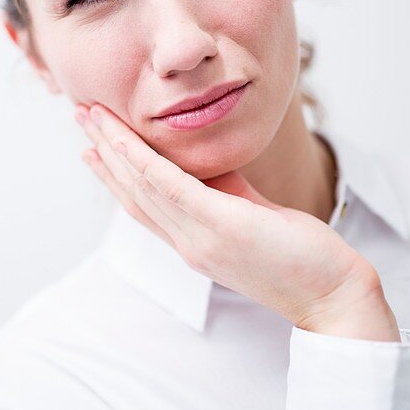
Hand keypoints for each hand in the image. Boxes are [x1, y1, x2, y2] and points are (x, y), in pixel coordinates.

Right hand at [75, 103, 399, 341]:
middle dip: (102, 151)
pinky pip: (170, 187)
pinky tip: (124, 140)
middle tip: (79, 116)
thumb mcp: (251, 215)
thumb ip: (225, 190)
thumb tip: (207, 163)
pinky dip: (142, 161)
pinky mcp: (220, 227)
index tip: (89, 148)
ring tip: (90, 115)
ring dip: (111, 147)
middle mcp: (187, 242)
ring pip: (142, 185)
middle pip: (131, 191)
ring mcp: (199, 237)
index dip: (111, 174)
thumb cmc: (299, 255)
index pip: (140, 204)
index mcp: (191, 241)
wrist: (331, 293)